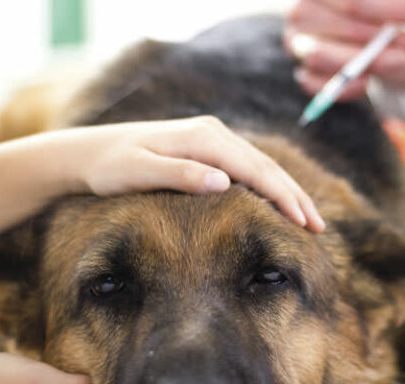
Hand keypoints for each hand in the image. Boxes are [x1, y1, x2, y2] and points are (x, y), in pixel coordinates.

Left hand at [49, 116, 324, 232]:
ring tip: (308, 219)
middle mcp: (213, 133)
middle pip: (266, 167)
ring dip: (286, 192)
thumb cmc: (109, 167)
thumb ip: (180, 175)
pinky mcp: (206, 149)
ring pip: (260, 167)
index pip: (256, 170)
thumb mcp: (138, 172)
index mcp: (203, 138)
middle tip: (318, 228)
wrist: (86, 153)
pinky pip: (247, 168)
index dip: (283, 198)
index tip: (304, 224)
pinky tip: (277, 203)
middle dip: (295, 197)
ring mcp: (211, 139)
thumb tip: (224, 183)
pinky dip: (267, 186)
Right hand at [285, 0, 404, 99]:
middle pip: (347, 26)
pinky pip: (317, 86)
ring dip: (372, 62)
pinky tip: (369, 83)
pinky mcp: (302, 72)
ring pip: (327, 57)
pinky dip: (342, 88)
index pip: (355, 0)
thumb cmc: (373, 5)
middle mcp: (301, 11)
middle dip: (393, 39)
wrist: (352, 23)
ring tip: (403, 62)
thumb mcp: (389, 0)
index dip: (394, 7)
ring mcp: (298, 44)